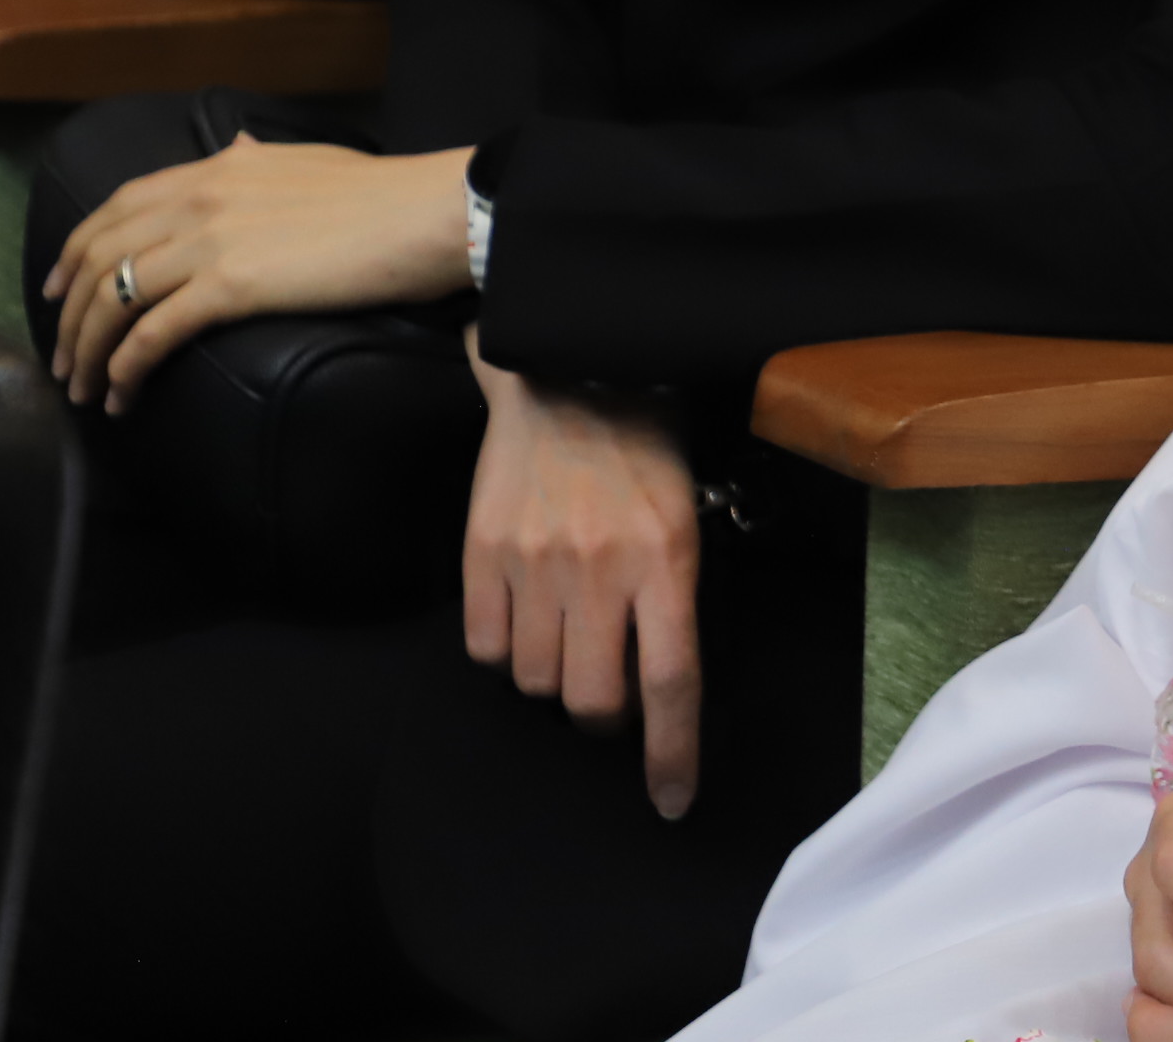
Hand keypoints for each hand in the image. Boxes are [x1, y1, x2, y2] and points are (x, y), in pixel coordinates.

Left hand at [45, 134, 474, 408]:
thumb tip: (235, 150)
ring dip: (87, 350)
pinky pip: (151, 332)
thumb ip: (256, 160)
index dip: (74, 252)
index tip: (58, 291)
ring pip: (114, 299)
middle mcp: (198, 200)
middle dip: (69, 314)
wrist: (424, 212)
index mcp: (214, 169)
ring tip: (83, 390)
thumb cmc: (381, 193)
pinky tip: (122, 394)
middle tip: (62, 359)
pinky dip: (125, 367)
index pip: (116, 207)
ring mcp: (210, 242)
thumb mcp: (305, 159)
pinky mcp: (231, 286)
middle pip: (99, 257)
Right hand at [462, 332, 701, 819]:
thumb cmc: (643, 448)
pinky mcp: (483, 552)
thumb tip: (660, 688)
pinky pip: (486, 649)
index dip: (672, 754)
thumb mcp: (689, 514)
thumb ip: (673, 597)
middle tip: (612, 694)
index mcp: (666, 558)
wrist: (568, 372)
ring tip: (569, 638)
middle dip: (606, 721)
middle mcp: (599, 566)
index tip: (673, 800)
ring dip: (554, 682)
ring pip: (535, 683)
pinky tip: (525, 617)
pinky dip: (505, 652)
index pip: (671, 683)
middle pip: (594, 702)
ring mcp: (534, 560)